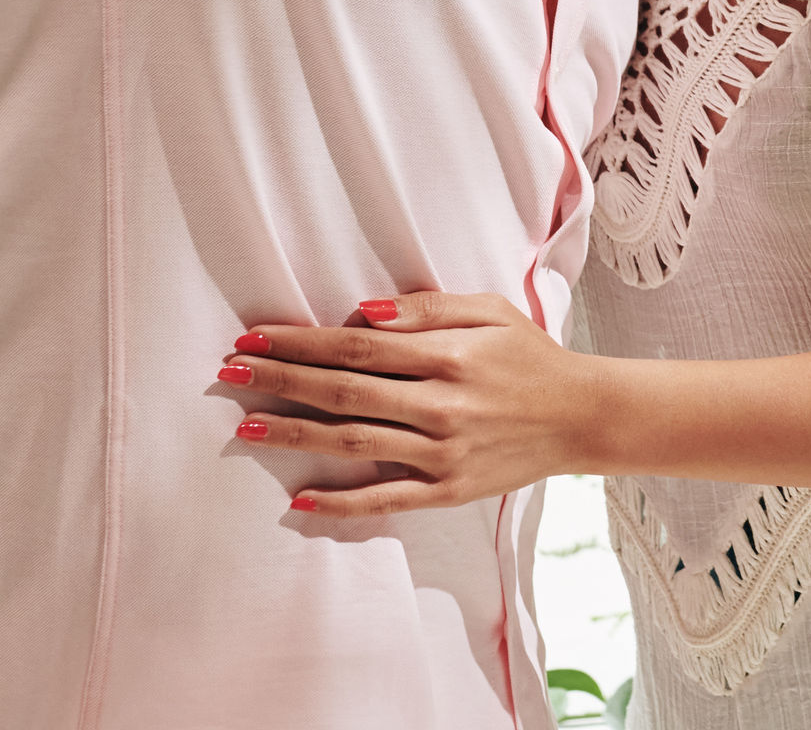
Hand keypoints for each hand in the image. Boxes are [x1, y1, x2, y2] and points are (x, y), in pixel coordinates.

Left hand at [223, 292, 607, 518]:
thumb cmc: (530, 356)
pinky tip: (300, 498)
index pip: (357, 347)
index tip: (255, 337)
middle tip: (229, 371)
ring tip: (246, 423)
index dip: (300, 342)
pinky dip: (341, 503)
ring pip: (353, 443)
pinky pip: (385, 501)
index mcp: (449, 356)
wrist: (581, 416)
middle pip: (343, 392)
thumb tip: (362, 314)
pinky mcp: (448, 491)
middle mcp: (441, 406)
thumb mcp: (490, 309)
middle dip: (280, 380)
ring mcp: (443, 454)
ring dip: (294, 433)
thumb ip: (427, 308)